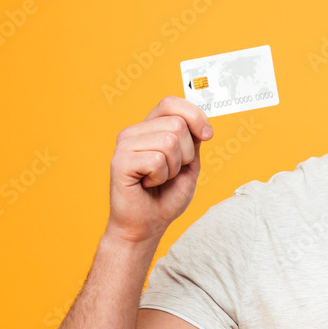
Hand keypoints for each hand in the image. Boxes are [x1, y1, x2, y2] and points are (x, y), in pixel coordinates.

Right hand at [106, 96, 212, 243]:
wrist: (147, 225)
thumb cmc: (166, 196)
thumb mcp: (189, 164)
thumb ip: (193, 140)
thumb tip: (201, 122)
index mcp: (149, 128)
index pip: (171, 103)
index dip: (195, 115)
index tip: (207, 135)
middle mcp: (134, 132)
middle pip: (177, 124)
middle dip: (186, 154)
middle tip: (171, 171)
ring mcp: (125, 145)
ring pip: (170, 142)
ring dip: (174, 168)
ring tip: (158, 179)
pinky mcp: (120, 161)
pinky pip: (157, 160)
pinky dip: (161, 177)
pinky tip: (148, 184)